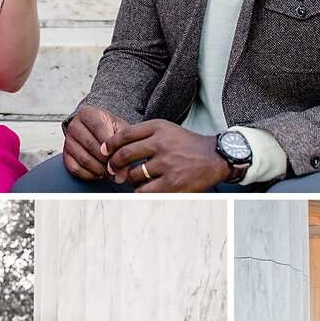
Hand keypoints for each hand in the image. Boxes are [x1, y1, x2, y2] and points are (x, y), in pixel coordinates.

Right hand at [62, 106, 125, 180]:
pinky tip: (99, 173)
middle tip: (119, 169)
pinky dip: (90, 175)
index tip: (121, 155)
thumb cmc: (110, 129)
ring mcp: (68, 141)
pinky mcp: (65, 155)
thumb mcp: (119, 128)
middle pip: (91, 146)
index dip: (111, 145)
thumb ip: (124, 144)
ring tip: (111, 172)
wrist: (96, 130)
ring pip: (84, 160)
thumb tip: (122, 171)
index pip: (99, 129)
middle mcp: (74, 125)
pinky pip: (76, 169)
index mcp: (88, 114)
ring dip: (100, 170)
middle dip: (107, 161)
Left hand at [103, 121, 230, 192]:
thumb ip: (144, 136)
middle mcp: (161, 143)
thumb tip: (115, 148)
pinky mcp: (172, 183)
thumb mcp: (167, 131)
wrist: (214, 157)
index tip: (104, 151)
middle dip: (114, 164)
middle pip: (125, 154)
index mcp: (158, 128)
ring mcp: (167, 164)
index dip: (110, 144)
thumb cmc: (186, 145)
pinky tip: (143, 190)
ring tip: (134, 180)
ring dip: (129, 180)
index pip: (125, 135)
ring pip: (133, 175)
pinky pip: (144, 191)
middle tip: (113, 169)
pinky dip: (139, 192)